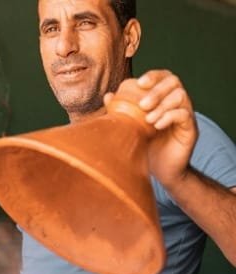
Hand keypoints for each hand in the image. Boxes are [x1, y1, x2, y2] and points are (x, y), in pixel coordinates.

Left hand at [106, 70, 197, 191]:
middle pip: (173, 82)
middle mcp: (177, 103)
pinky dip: (170, 117)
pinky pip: (185, 115)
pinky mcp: (191, 129)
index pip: (163, 76)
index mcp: (164, 99)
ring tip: (148, 120)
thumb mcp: (132, 129)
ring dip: (162, 105)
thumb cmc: (147, 148)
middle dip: (157, 90)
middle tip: (142, 105)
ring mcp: (186, 115)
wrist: (162, 172)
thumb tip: (108, 96)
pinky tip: (157, 126)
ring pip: (180, 96)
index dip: (153, 76)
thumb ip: (122, 112)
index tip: (139, 83)